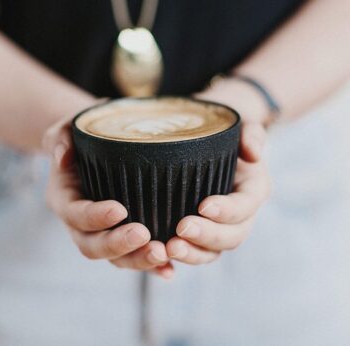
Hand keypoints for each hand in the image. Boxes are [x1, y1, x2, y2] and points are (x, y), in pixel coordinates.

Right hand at [43, 114, 173, 278]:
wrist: (96, 150)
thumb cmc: (84, 136)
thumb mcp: (67, 128)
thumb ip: (60, 137)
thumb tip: (62, 157)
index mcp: (65, 198)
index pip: (75, 215)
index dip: (94, 217)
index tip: (120, 209)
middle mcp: (81, 223)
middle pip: (92, 246)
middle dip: (117, 245)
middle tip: (144, 235)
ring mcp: (102, 233)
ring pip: (116, 258)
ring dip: (138, 261)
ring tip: (163, 254)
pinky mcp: (122, 236)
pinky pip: (135, 257)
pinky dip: (151, 268)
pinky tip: (169, 271)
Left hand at [165, 78, 270, 263]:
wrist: (212, 141)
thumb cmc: (224, 133)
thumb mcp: (242, 125)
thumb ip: (252, 134)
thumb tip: (254, 153)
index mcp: (253, 190)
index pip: (246, 206)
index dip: (228, 210)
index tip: (203, 205)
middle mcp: (241, 214)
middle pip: (232, 236)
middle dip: (207, 236)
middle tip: (181, 229)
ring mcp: (220, 227)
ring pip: (213, 251)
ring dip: (192, 254)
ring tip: (168, 248)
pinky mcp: (200, 232)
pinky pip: (194, 252)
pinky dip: (180, 258)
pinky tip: (160, 259)